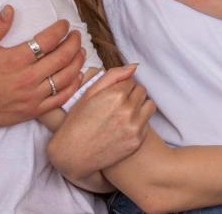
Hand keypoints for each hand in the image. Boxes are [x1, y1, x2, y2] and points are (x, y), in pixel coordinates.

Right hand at [0, 6, 86, 128]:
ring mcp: (33, 96)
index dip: (60, 30)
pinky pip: (60, 98)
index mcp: (16, 59)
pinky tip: (78, 76)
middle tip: (77, 35)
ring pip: (66, 78)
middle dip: (74, 43)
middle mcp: (28, 78)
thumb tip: (11, 8)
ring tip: (81, 52)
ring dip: (77, 62)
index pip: (48, 40)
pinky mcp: (33, 111)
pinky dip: (73, 86)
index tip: (65, 24)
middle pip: (62, 58)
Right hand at [48, 65, 155, 179]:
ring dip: (140, 106)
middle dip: (131, 94)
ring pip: (149, 106)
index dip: (121, 86)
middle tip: (117, 104)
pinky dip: (139, 123)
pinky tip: (123, 127)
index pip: (131, 80)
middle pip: (142, 91)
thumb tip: (133, 67)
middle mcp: (128, 110)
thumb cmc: (77, 121)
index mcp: (116, 95)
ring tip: (124, 113)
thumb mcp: (88, 93)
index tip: (111, 95)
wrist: (73, 154)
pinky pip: (147, 124)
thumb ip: (112, 76)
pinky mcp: (137, 141)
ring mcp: (134, 127)